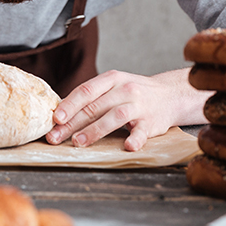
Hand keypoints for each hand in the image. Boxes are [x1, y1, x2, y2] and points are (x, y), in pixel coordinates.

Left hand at [46, 68, 210, 151]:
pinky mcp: (152, 122)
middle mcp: (125, 90)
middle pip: (95, 106)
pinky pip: (142, 131)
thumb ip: (91, 97)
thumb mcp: (113, 87)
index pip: (86, 91)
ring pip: (114, 117)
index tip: (55, 118)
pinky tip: (127, 146)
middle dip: (72, 123)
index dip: (69, 105)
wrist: (171, 95)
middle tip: (56, 137)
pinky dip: (135, 138)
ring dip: (95, 131)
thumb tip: (60, 115)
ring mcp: (139, 106)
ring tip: (79, 142)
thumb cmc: (133, 94)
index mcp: (112, 79)